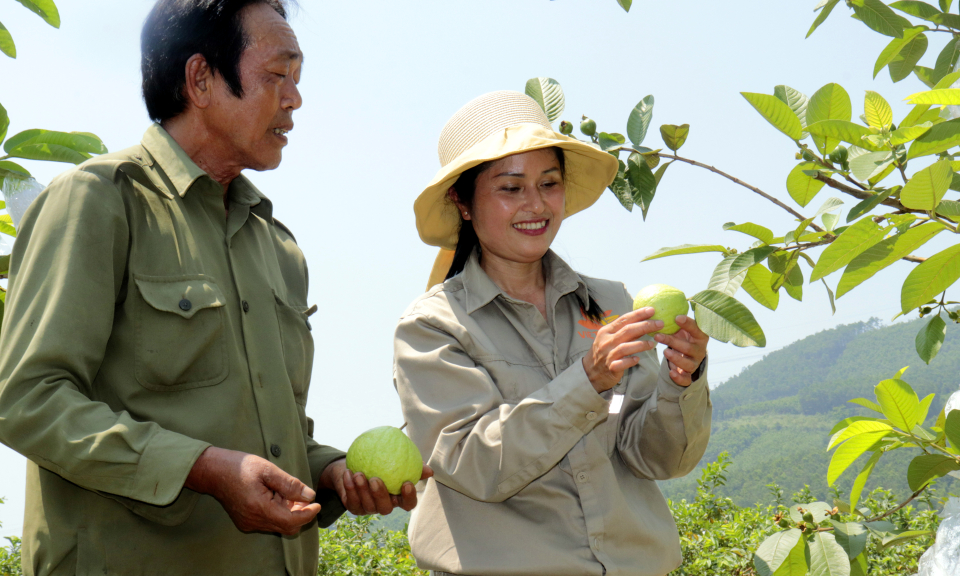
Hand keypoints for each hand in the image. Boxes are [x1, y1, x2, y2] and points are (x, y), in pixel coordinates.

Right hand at [185, 446, 320, 535]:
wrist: (213, 470)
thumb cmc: (240, 466)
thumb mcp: (268, 470)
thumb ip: (290, 484)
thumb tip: (309, 495)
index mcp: (259, 508)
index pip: (291, 521)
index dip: (308, 514)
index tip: (318, 504)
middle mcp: (254, 520)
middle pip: (286, 527)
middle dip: (300, 514)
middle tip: (306, 498)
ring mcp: (248, 523)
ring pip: (278, 525)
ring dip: (289, 513)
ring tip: (290, 493)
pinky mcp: (245, 521)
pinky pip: (268, 522)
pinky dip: (279, 513)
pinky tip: (278, 497)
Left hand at [321, 458, 433, 515]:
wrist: (357, 464)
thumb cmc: (383, 462)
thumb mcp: (398, 460)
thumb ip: (414, 465)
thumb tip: (429, 471)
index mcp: (398, 498)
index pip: (408, 504)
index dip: (409, 497)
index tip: (406, 483)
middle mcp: (384, 505)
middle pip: (385, 508)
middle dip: (380, 495)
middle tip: (375, 479)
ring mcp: (369, 508)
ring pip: (367, 505)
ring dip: (361, 490)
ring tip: (358, 474)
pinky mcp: (355, 507)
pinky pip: (352, 500)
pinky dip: (349, 487)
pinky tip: (348, 473)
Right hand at [581, 307, 660, 393]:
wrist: (590, 372)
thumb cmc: (604, 352)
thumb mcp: (610, 339)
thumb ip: (624, 332)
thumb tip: (644, 323)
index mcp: (606, 331)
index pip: (624, 319)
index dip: (638, 314)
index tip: (652, 310)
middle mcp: (606, 341)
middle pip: (627, 331)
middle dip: (645, 326)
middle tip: (660, 324)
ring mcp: (607, 354)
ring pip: (625, 347)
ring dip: (640, 344)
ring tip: (652, 344)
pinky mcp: (610, 367)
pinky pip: (621, 363)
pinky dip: (630, 361)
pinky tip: (637, 359)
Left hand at [654, 314, 707, 386]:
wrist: (688, 357)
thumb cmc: (683, 338)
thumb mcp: (682, 329)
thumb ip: (676, 321)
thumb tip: (659, 305)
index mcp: (700, 337)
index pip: (697, 330)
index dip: (688, 324)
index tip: (676, 317)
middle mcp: (699, 351)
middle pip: (689, 348)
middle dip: (673, 342)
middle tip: (658, 336)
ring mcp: (694, 364)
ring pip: (688, 364)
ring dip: (676, 358)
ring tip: (665, 352)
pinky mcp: (689, 376)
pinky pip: (686, 379)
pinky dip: (679, 377)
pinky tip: (671, 372)